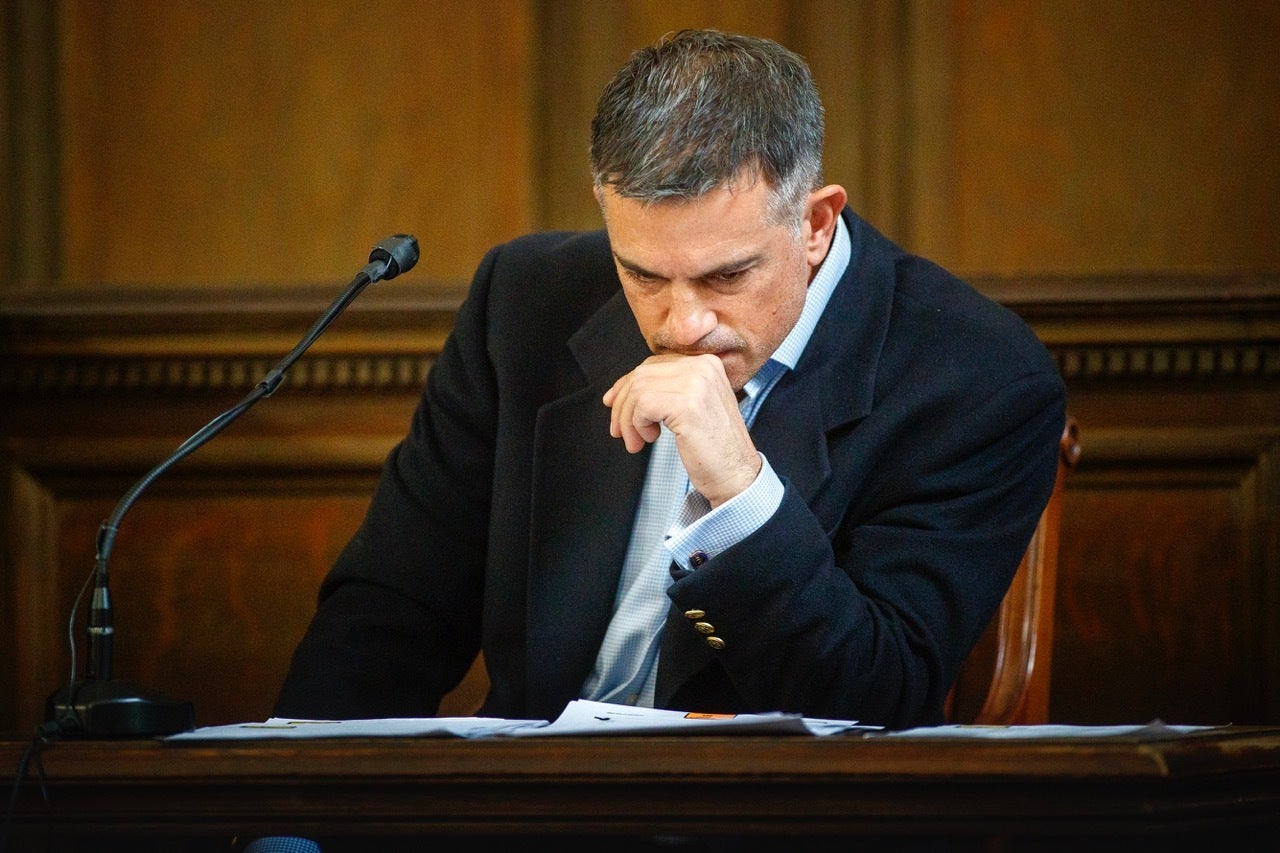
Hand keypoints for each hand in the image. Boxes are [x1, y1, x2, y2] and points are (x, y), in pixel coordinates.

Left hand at [603, 353, 760, 507]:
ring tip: (638, 441)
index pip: (652, 365)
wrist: (737, 475)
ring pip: (637, 391)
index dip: (626, 385)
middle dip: (622, 406)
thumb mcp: (692, 407)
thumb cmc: (714, 449)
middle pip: (640, 376)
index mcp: (707, 364)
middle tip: (620, 432)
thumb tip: (617, 392)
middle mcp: (703, 366)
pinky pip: (642, 405)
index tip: (612, 404)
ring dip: (628, 420)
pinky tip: (650, 439)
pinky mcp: (687, 405)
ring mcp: (697, 383)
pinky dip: (636, 425)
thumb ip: (665, 391)